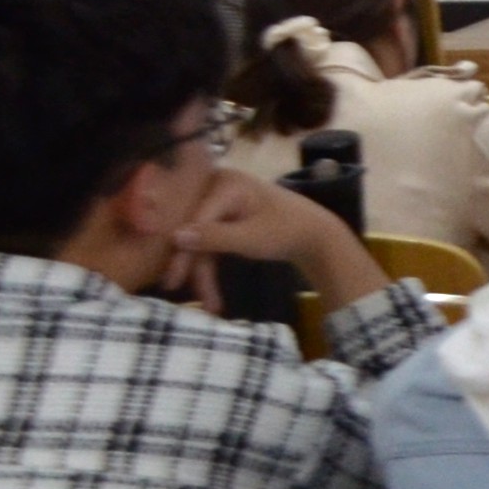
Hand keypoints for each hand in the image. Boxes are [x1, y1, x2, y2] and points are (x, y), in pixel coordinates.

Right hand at [164, 166, 389, 312]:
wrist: (316, 235)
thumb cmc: (287, 230)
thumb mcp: (251, 237)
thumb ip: (214, 237)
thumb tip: (175, 236)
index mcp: (225, 184)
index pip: (194, 219)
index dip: (182, 251)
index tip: (172, 280)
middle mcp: (217, 188)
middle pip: (193, 230)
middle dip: (190, 264)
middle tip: (177, 291)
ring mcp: (219, 204)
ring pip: (200, 242)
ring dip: (202, 272)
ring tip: (210, 305)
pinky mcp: (223, 219)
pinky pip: (209, 243)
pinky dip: (210, 266)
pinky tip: (211, 294)